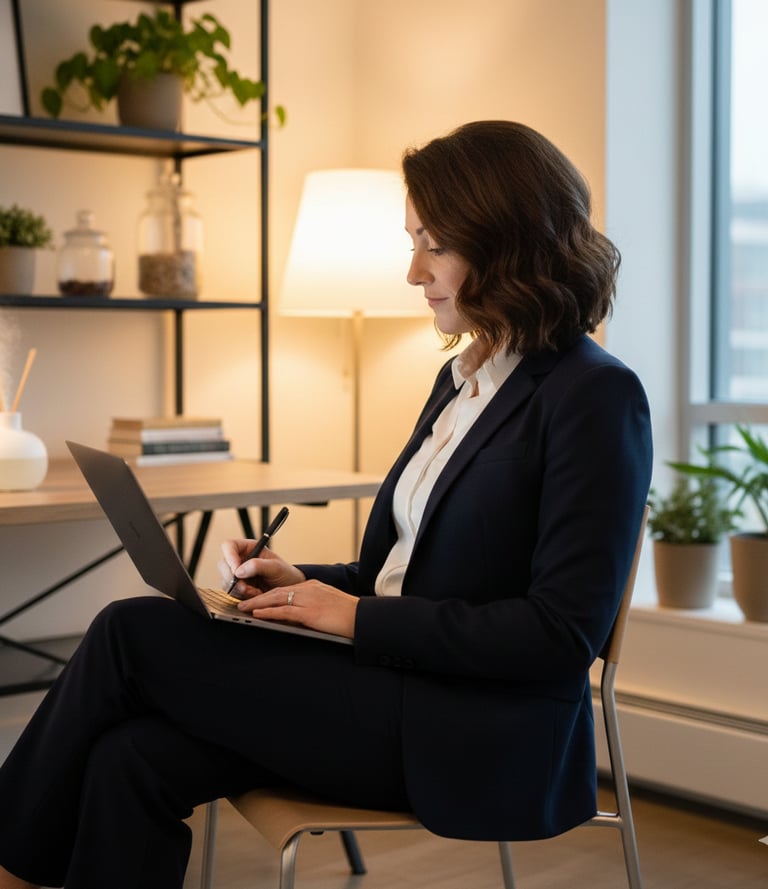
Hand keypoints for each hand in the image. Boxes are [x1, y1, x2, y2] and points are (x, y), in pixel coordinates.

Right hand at [219, 538, 304, 597]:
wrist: (289, 592)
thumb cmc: (285, 574)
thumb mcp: (276, 567)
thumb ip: (258, 565)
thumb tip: (239, 570)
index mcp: (248, 548)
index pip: (229, 546)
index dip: (229, 557)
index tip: (236, 570)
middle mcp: (240, 559)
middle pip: (223, 564)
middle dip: (233, 578)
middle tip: (245, 586)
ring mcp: (237, 574)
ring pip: (226, 580)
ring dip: (239, 589)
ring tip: (256, 591)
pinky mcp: (237, 587)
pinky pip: (231, 592)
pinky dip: (242, 596)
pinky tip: (255, 595)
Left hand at [236, 580, 358, 639]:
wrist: (363, 617)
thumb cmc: (348, 614)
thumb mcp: (328, 604)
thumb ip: (312, 605)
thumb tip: (297, 615)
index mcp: (312, 587)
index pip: (285, 589)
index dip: (268, 594)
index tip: (256, 599)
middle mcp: (308, 589)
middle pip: (277, 591)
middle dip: (258, 596)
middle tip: (242, 601)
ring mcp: (309, 599)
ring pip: (277, 599)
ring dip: (257, 603)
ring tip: (243, 608)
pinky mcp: (310, 612)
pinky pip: (284, 611)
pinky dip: (268, 612)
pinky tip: (257, 614)